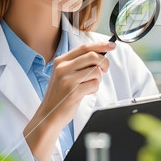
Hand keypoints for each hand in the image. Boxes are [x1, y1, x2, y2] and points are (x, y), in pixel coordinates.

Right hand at [24, 41, 115, 160]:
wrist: (49, 115)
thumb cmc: (60, 94)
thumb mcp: (64, 74)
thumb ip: (78, 63)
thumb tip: (100, 54)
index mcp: (61, 61)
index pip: (84, 47)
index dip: (100, 45)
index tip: (112, 45)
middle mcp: (63, 67)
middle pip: (93, 56)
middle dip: (104, 62)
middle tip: (105, 69)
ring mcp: (67, 79)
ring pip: (96, 71)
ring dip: (97, 79)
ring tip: (89, 85)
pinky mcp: (73, 91)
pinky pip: (94, 84)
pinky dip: (94, 89)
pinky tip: (86, 92)